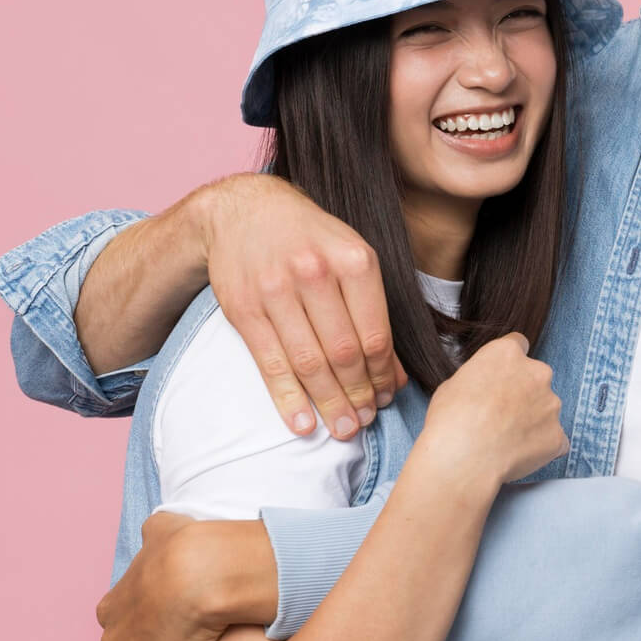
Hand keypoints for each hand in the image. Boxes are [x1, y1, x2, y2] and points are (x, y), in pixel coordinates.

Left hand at [97, 512, 246, 640]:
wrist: (199, 573)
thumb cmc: (184, 548)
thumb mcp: (161, 528)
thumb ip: (155, 535)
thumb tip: (157, 534)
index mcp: (111, 608)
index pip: (126, 622)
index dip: (153, 619)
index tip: (178, 616)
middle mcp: (114, 640)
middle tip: (194, 639)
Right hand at [197, 174, 407, 441]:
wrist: (245, 210)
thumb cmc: (310, 239)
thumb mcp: (351, 257)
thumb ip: (374, 312)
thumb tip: (396, 377)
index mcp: (353, 259)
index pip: (375, 333)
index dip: (383, 375)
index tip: (386, 399)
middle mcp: (315, 272)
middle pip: (344, 353)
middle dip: (359, 396)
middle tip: (365, 423)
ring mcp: (276, 290)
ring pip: (309, 362)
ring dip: (329, 404)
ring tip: (343, 430)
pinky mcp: (244, 308)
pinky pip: (270, 363)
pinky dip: (288, 399)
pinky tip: (303, 423)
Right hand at [421, 334, 567, 485]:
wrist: (463, 457)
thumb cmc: (450, 420)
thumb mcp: (453, 384)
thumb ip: (480, 378)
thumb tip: (483, 388)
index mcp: (508, 354)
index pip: (518, 345)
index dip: (508, 364)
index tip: (501, 378)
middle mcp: (537, 372)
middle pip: (536, 377)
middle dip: (524, 392)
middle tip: (501, 415)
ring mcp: (551, 404)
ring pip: (546, 409)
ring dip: (532, 420)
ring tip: (505, 440)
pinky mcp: (558, 435)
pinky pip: (555, 439)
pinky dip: (542, 446)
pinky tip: (519, 455)